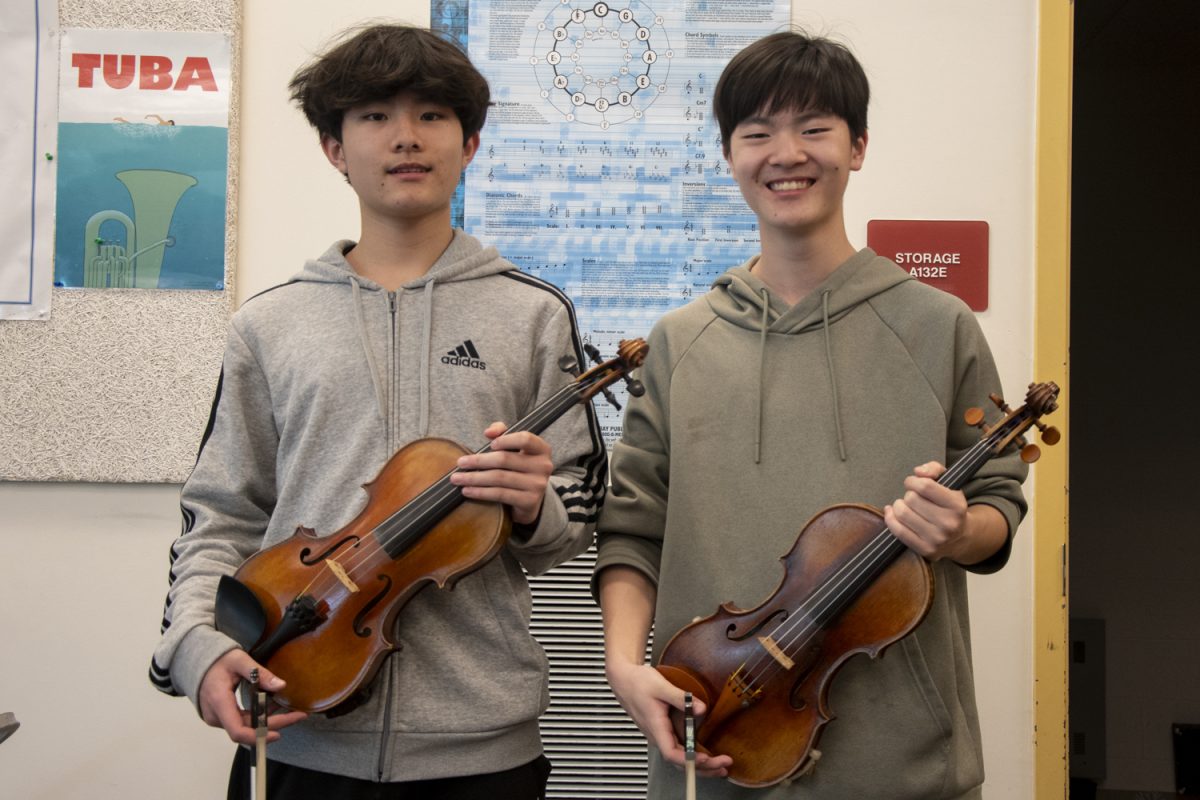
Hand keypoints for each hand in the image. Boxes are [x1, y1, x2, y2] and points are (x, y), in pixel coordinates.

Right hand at [197, 649, 307, 744]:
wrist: (197, 661)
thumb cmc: (217, 660)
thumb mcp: (239, 660)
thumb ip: (259, 673)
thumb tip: (281, 686)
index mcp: (219, 702)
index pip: (237, 730)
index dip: (258, 736)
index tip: (278, 734)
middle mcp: (216, 715)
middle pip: (247, 729)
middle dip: (273, 724)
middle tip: (298, 715)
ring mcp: (217, 718)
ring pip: (245, 727)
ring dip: (267, 721)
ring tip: (291, 711)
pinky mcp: (221, 717)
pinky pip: (241, 721)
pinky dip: (258, 716)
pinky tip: (272, 707)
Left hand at [450, 422, 552, 524]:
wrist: (530, 500)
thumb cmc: (518, 469)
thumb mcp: (515, 449)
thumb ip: (503, 433)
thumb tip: (489, 432)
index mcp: (541, 449)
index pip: (525, 439)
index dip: (506, 439)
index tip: (490, 444)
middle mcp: (543, 466)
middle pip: (505, 459)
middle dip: (478, 461)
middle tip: (460, 463)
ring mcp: (537, 485)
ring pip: (499, 478)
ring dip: (474, 478)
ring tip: (458, 478)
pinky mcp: (529, 501)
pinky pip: (500, 494)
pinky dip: (480, 492)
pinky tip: (468, 491)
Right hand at [606, 660, 731, 777]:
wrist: (623, 678)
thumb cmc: (637, 682)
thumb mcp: (660, 686)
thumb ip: (681, 698)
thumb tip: (701, 709)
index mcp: (656, 727)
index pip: (671, 753)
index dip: (689, 759)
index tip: (706, 758)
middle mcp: (657, 735)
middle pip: (679, 762)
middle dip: (702, 768)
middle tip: (723, 765)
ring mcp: (660, 734)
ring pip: (680, 758)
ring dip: (700, 765)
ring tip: (719, 766)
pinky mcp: (663, 730)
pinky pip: (678, 749)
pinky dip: (693, 755)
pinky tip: (705, 754)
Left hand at [884, 461, 1007, 565]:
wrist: (961, 537)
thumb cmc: (949, 505)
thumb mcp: (949, 482)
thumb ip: (933, 469)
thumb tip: (918, 472)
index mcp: (957, 505)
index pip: (925, 486)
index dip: (913, 481)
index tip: (912, 482)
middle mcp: (948, 524)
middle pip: (911, 499)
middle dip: (908, 494)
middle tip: (912, 497)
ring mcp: (937, 539)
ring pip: (902, 513)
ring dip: (898, 505)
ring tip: (905, 505)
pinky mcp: (925, 549)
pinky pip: (898, 531)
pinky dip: (890, 518)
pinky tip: (892, 513)